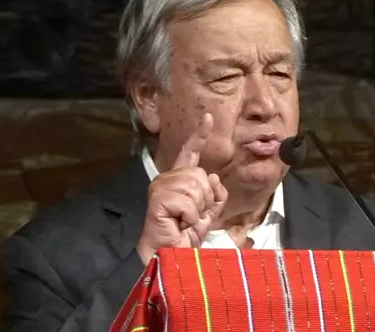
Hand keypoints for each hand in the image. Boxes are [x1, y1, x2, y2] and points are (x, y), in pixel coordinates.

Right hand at [136, 113, 227, 265]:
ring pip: (196, 185)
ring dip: (198, 209)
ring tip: (185, 221)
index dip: (199, 135)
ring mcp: (161, 187)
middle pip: (201, 175)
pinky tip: (180, 224)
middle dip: (205, 199)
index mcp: (179, 180)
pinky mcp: (158, 198)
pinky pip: (189, 201)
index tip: (208, 118)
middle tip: (192, 217)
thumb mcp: (208, 215)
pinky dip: (191, 216)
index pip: (190, 152)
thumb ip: (215, 195)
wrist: (170, 257)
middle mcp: (167, 179)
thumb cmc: (185, 238)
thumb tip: (214, 177)